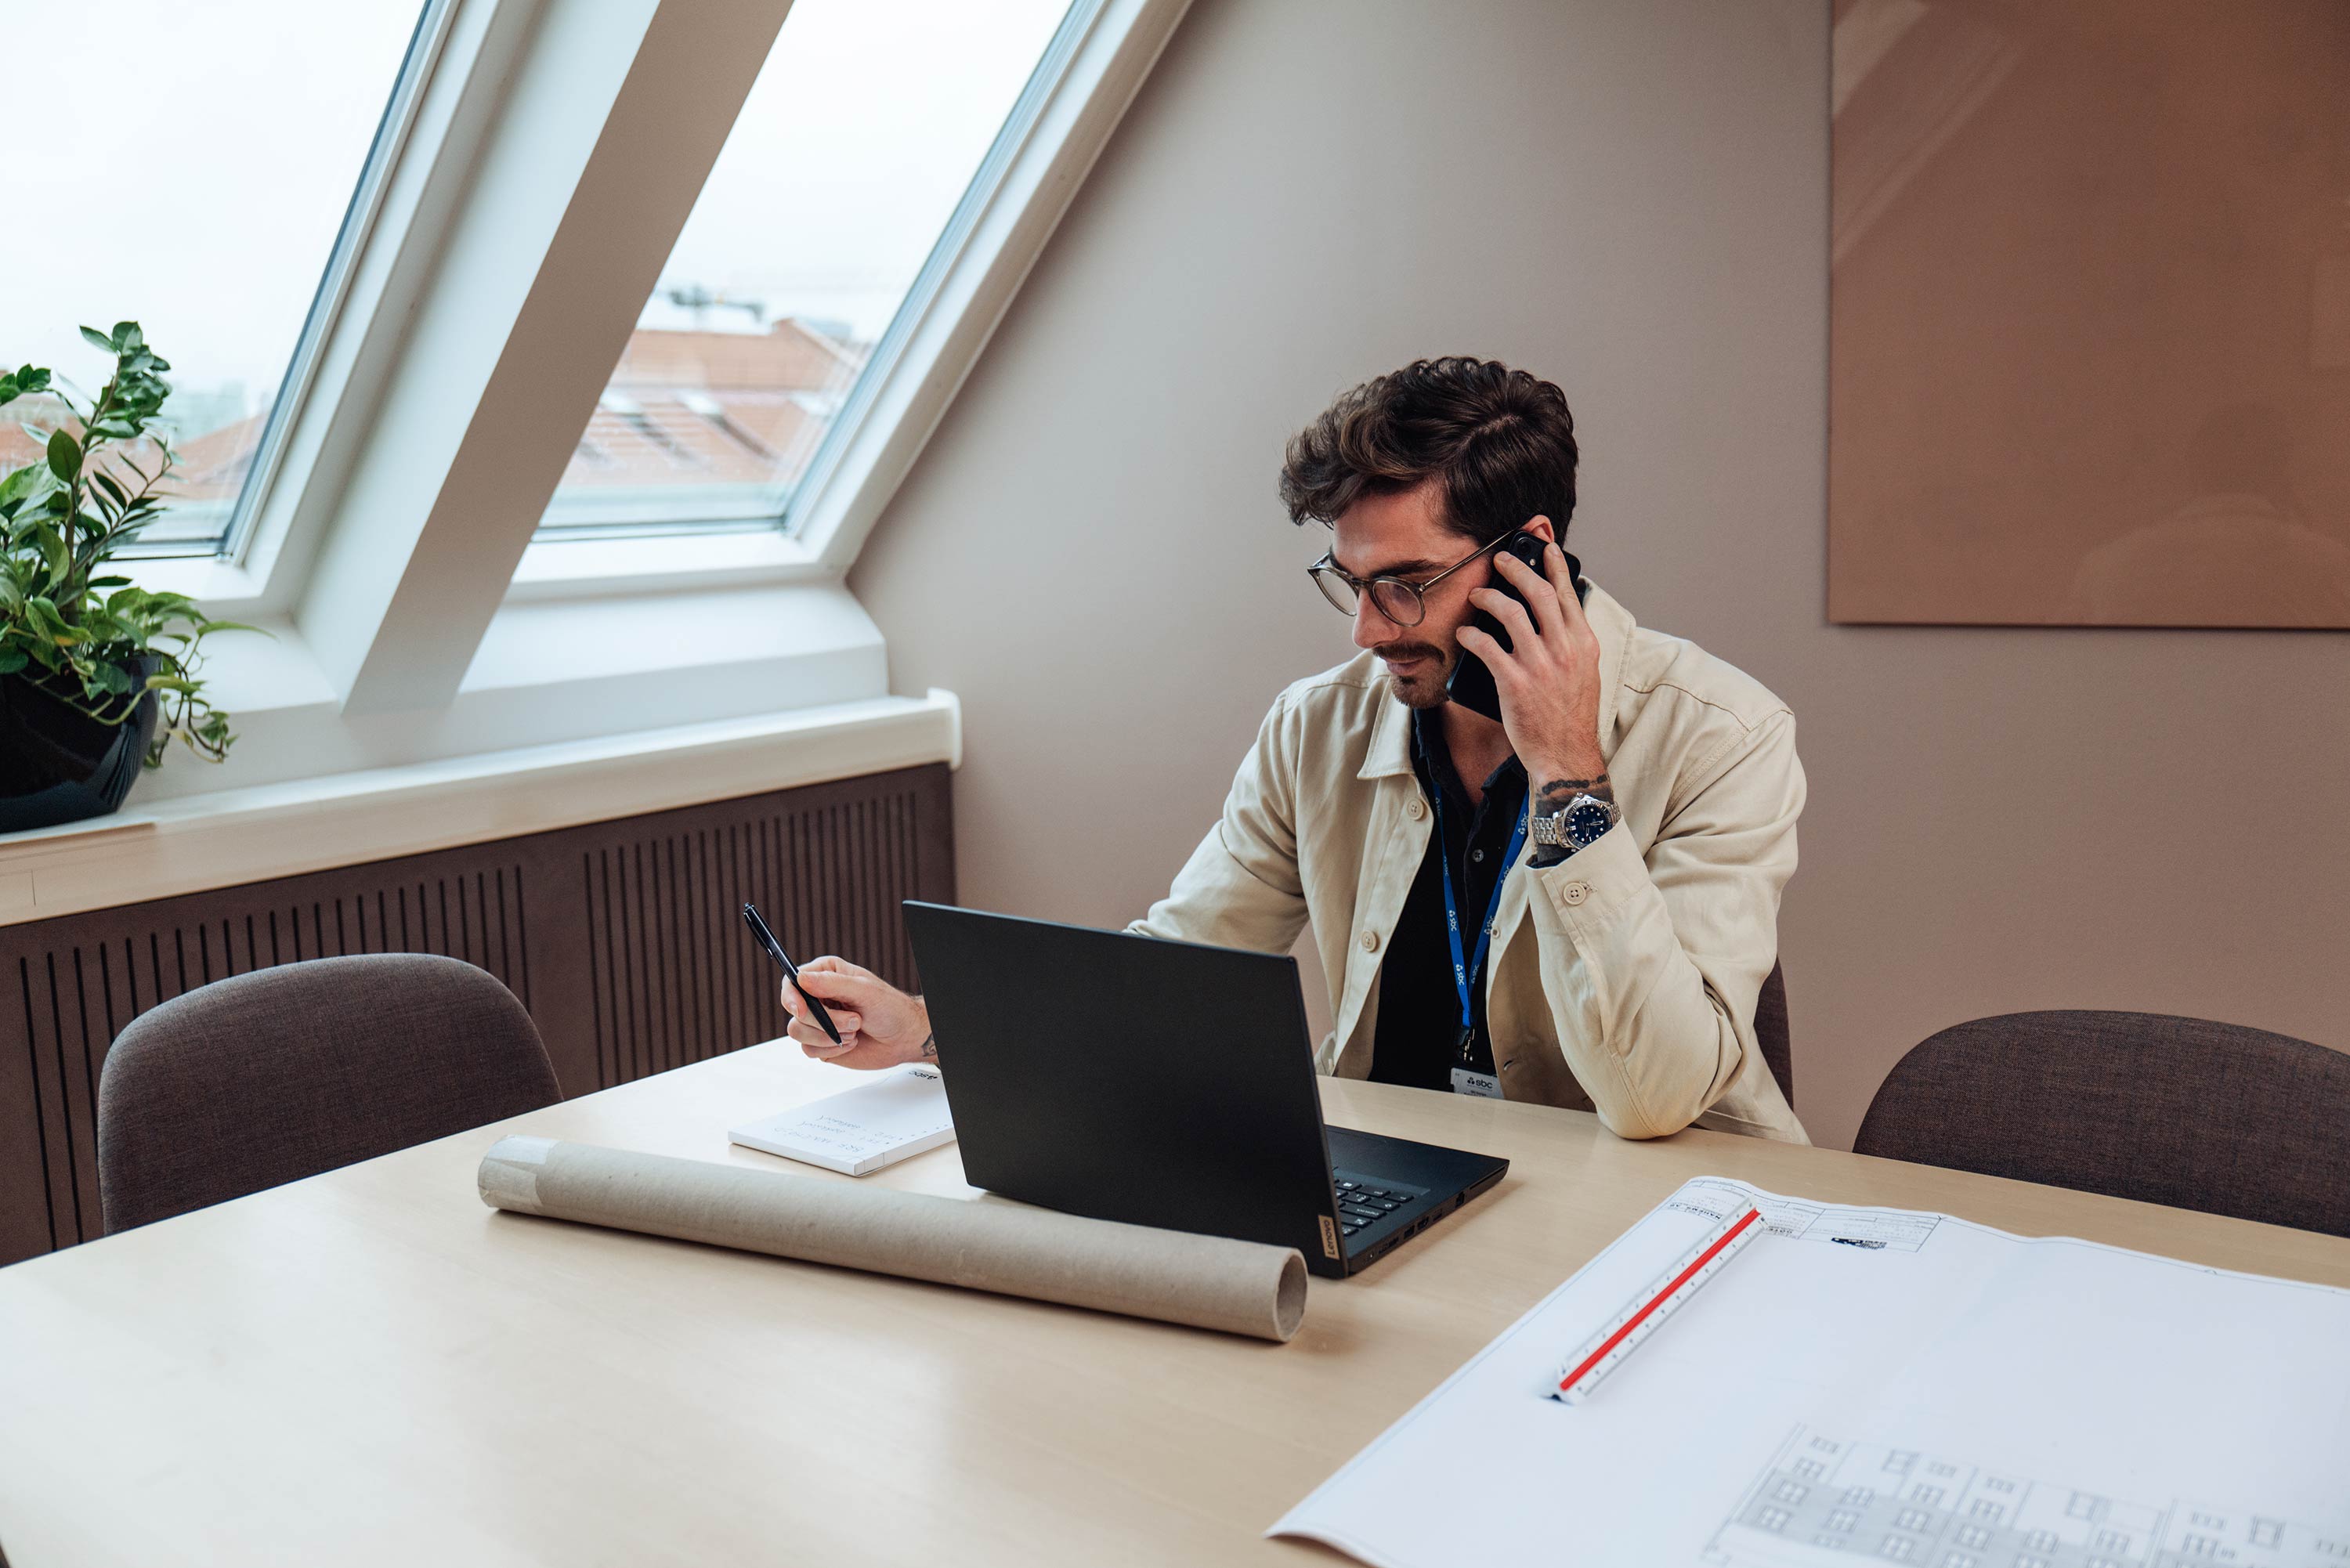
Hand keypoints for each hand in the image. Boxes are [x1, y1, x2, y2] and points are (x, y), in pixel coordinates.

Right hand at [780, 956, 934, 1069]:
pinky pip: (808, 1049)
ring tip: (854, 1031)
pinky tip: (851, 1042)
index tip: (800, 1010)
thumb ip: (831, 984)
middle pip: (794, 1010)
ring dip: (829, 1036)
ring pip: (798, 1031)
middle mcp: (818, 997)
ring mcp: (819, 1021)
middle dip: (825, 1021)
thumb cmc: (890, 1008)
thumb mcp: (864, 990)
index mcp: (826, 975)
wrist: (904, 1038)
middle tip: (854, 1021)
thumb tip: (801, 978)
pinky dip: (831, 1049)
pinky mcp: (821, 1042)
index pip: (792, 981)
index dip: (791, 996)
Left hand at [1455, 522, 1608, 798]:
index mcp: (1584, 644)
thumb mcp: (1585, 673)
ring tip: (1475, 595)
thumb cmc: (1571, 717)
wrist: (1566, 756)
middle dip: (1515, 570)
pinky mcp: (1515, 683)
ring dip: (1488, 597)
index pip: (1568, 594)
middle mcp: (1565, 650)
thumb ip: (1571, 643)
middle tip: (1499, 559)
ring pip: (1511, 613)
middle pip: (1538, 593)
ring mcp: (1540, 666)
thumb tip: (1553, 616)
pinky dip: (1471, 635)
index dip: (1554, 567)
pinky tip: (1464, 634)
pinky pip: (1487, 646)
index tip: (1544, 548)